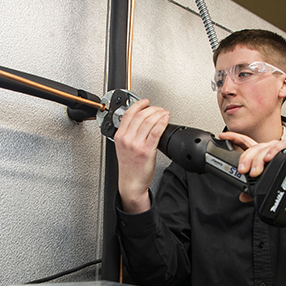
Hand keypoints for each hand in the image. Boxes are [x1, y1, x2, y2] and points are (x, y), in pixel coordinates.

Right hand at [113, 98, 170, 212]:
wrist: (131, 183)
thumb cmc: (129, 167)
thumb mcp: (122, 147)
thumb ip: (127, 133)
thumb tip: (138, 121)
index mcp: (119, 136)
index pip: (128, 114)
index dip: (139, 105)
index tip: (145, 102)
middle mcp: (127, 139)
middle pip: (140, 116)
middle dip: (152, 108)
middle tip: (158, 109)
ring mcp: (137, 144)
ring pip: (149, 121)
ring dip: (159, 114)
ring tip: (164, 113)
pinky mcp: (147, 150)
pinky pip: (156, 131)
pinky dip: (162, 122)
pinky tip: (166, 119)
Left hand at [218, 134, 285, 201]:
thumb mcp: (271, 183)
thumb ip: (255, 190)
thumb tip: (242, 196)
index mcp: (265, 154)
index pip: (248, 144)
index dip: (235, 138)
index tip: (223, 136)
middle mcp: (273, 149)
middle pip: (256, 148)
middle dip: (247, 158)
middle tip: (243, 170)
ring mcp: (285, 148)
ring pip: (268, 147)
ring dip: (260, 158)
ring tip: (256, 169)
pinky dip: (277, 152)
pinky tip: (271, 158)